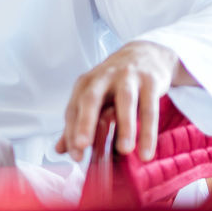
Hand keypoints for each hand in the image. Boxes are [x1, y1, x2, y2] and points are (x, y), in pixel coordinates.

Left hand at [55, 41, 192, 162]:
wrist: (146, 54)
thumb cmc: (116, 81)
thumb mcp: (96, 97)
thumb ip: (78, 123)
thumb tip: (61, 150)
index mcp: (86, 83)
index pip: (73, 109)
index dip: (71, 132)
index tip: (73, 156)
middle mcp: (104, 77)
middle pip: (91, 99)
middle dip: (85, 122)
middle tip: (82, 146)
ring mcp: (128, 77)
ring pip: (124, 102)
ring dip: (124, 127)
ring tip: (124, 151)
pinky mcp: (150, 81)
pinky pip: (150, 108)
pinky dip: (148, 131)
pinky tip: (146, 152)